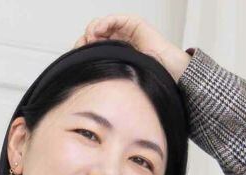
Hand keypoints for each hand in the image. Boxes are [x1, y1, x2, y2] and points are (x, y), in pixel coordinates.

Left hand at [72, 14, 191, 82]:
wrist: (168, 76)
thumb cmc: (147, 82)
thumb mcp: (118, 82)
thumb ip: (104, 79)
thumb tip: (83, 85)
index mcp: (115, 58)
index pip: (94, 49)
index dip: (84, 49)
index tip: (76, 56)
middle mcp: (120, 44)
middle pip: (96, 36)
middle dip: (86, 39)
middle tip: (81, 47)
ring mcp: (127, 33)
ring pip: (104, 26)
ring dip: (93, 30)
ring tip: (90, 39)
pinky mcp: (135, 25)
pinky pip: (116, 19)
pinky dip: (105, 22)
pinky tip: (98, 31)